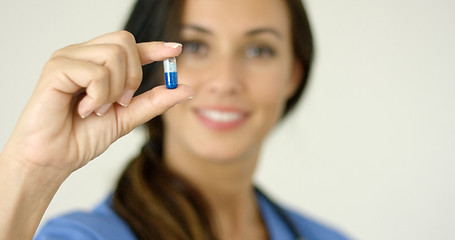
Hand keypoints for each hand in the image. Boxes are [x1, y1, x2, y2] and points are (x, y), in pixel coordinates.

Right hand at [1, 31, 193, 175]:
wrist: (54, 159)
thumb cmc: (82, 137)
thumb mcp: (128, 117)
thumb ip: (155, 101)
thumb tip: (187, 89)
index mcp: (97, 64)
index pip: (130, 46)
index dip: (154, 47)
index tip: (176, 50)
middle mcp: (82, 55)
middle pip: (125, 42)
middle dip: (133, 76)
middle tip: (120, 102)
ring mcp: (68, 58)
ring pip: (113, 56)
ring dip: (114, 90)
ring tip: (96, 109)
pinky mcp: (56, 68)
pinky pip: (96, 72)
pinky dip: (98, 96)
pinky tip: (83, 109)